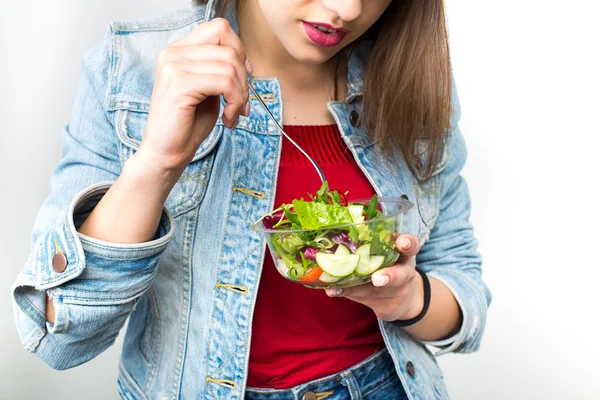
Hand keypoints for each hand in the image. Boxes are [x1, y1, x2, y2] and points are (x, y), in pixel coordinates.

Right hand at [138, 18, 251, 171]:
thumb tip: (247, 63)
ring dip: (241, 95)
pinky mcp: (180, 85)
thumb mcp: (209, 89)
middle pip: (228, 49)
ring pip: (230, 66)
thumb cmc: (188, 124)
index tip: (244, 75)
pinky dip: (235, 102)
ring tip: (233, 114)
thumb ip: (222, 70)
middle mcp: (172, 53)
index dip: (238, 50)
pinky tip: (228, 119)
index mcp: (178, 50)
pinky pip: (225, 83)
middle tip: (241, 104)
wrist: (166, 152)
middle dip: (244, 79)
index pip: (219, 29)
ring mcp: (174, 67)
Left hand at [325, 234, 424, 321]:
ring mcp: (395, 291)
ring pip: (377, 291)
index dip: (408, 243)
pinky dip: (346, 293)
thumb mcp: (386, 254)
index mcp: (404, 255)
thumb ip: (370, 245)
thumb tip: (336, 237)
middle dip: (389, 276)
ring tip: (339, 287)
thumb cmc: (387, 266)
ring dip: (358, 289)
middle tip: (378, 279)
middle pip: (401, 274)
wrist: (398, 299)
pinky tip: (332, 291)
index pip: (411, 246)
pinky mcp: (384, 304)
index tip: (402, 242)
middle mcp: (403, 273)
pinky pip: (363, 299)